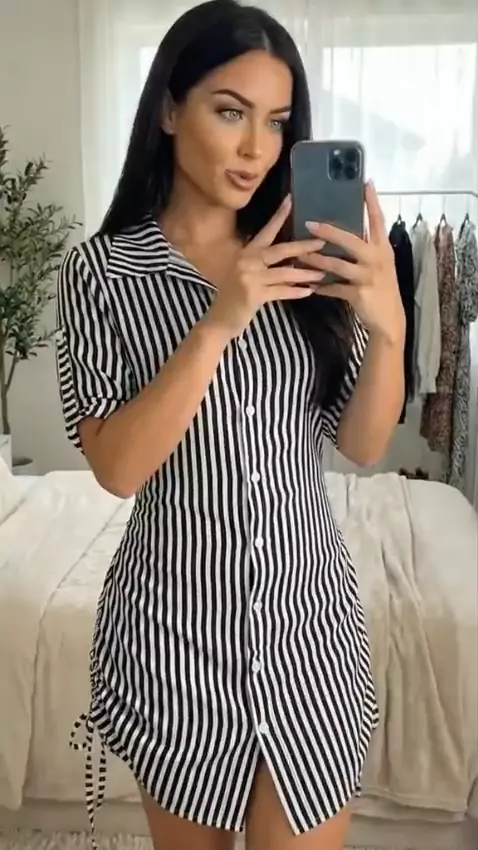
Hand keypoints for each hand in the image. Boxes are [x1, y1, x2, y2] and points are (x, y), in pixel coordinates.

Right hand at [207, 196, 324, 338]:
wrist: (220, 320)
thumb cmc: (234, 296)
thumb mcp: (244, 273)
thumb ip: (260, 262)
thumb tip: (289, 256)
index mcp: (246, 253)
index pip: (266, 231)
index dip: (279, 216)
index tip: (291, 200)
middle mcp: (247, 261)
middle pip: (280, 250)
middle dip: (303, 246)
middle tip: (322, 242)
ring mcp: (250, 278)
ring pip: (284, 273)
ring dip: (305, 274)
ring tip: (322, 274)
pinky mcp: (254, 295)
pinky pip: (281, 291)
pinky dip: (295, 292)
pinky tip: (309, 291)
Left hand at [300, 182, 405, 344]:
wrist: (389, 319)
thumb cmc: (382, 287)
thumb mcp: (380, 264)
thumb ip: (367, 248)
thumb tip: (346, 231)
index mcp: (382, 248)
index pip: (378, 220)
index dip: (372, 202)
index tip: (366, 182)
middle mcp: (377, 259)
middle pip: (351, 241)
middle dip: (329, 232)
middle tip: (309, 224)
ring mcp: (368, 277)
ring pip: (337, 265)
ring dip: (316, 260)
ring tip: (299, 256)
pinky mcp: (359, 294)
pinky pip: (335, 288)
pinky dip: (321, 287)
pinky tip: (310, 286)